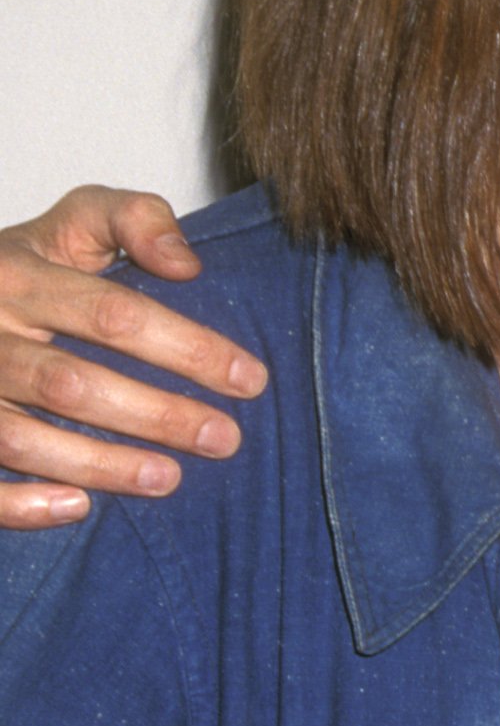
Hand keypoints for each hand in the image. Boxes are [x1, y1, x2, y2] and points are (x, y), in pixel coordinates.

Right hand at [0, 188, 264, 528]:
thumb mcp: (73, 224)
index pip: (112, 315)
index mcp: (17, 276)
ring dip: (101, 465)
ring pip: (22, 438)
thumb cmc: (24, 268)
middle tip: (223, 439)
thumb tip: (187, 265)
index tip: (250, 379)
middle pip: (70, 383)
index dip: (186, 348)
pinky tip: (79, 506)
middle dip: (156, 415)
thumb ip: (134, 219)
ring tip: (171, 479)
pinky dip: (22, 502)